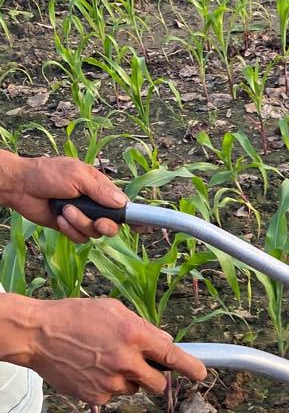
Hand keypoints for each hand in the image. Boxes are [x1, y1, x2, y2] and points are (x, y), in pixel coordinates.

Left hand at [0, 151, 125, 242]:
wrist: (21, 186)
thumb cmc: (47, 174)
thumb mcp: (77, 175)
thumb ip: (100, 189)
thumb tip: (122, 202)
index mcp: (100, 189)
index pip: (124, 205)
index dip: (135, 217)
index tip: (143, 227)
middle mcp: (94, 205)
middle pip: (113, 225)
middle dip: (105, 226)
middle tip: (97, 222)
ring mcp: (82, 217)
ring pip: (94, 233)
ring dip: (80, 224)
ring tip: (65, 210)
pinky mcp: (70, 228)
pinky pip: (80, 238)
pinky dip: (70, 230)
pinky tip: (59, 218)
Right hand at [21, 297, 206, 403]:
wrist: (37, 335)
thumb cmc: (75, 316)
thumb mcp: (113, 310)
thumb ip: (143, 327)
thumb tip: (166, 343)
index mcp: (134, 335)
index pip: (173, 356)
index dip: (191, 368)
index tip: (201, 374)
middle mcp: (126, 362)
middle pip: (159, 384)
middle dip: (155, 377)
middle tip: (139, 365)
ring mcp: (111, 383)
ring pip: (134, 390)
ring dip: (128, 379)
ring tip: (103, 360)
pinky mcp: (97, 397)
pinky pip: (113, 396)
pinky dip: (107, 385)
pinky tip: (91, 369)